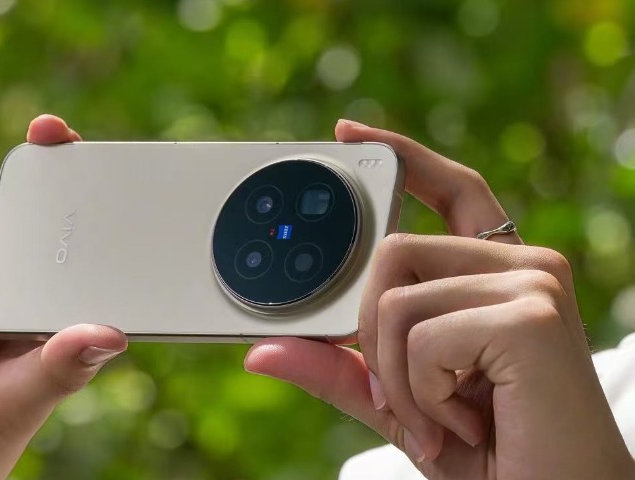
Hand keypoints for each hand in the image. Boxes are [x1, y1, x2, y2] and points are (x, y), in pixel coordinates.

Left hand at [245, 120, 634, 478]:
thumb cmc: (490, 453)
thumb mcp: (398, 401)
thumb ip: (338, 370)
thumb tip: (261, 353)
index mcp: (497, 276)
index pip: (450, 190)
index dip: (401, 156)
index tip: (349, 134)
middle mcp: (525, 265)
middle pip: (393, 250)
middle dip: (373, 335)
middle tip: (407, 395)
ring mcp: (533, 284)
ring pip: (395, 296)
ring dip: (398, 378)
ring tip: (442, 419)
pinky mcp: (532, 316)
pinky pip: (420, 336)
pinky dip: (421, 394)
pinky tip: (466, 423)